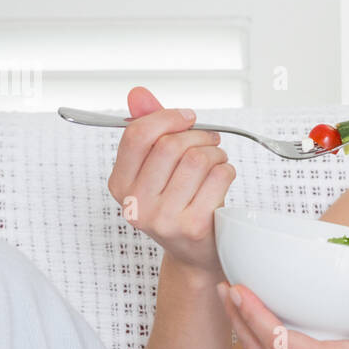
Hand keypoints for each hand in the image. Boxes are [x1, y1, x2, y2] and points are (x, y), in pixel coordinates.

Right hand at [106, 86, 235, 277]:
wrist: (196, 254)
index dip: (167, 118)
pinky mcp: (193, 226)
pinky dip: (227, 170)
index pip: (137, 136)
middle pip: (170, 145)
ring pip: (197, 159)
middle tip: (210, 140)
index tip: (187, 117)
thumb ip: (148, 129)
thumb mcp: (156, 169)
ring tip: (216, 161)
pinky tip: (222, 179)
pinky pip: (218, 176)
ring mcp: (164, 218)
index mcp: (120, 186)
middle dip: (197, 135)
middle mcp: (137, 204)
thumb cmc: (178, 205)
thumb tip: (138, 94)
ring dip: (215, 153)